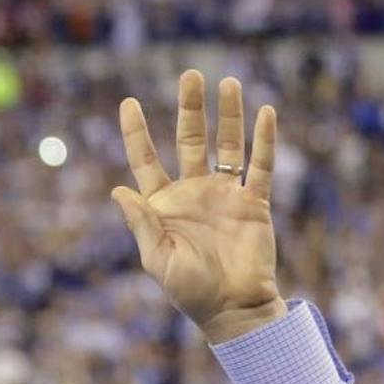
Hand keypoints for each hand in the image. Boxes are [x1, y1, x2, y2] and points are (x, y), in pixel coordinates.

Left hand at [113, 70, 286, 343]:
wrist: (232, 309)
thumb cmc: (189, 290)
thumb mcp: (158, 258)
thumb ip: (141, 223)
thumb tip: (118, 190)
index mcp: (163, 205)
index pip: (146, 159)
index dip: (137, 132)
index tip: (128, 101)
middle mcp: (194, 192)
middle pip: (190, 140)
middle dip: (189, 108)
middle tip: (191, 74)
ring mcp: (225, 194)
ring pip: (227, 145)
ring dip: (228, 115)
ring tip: (228, 83)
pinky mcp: (255, 203)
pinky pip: (261, 166)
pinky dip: (264, 141)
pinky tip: (265, 113)